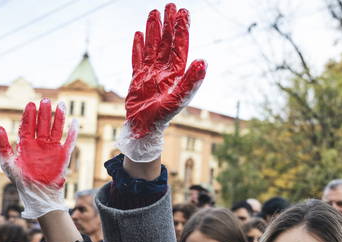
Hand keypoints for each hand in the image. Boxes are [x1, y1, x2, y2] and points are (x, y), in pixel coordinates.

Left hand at [0, 99, 77, 218]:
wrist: (37, 194)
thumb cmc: (21, 180)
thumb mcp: (7, 162)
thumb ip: (2, 145)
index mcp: (26, 144)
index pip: (28, 125)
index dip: (29, 115)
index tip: (30, 105)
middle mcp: (39, 144)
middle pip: (43, 124)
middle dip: (44, 112)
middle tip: (45, 100)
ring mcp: (52, 148)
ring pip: (56, 129)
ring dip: (58, 117)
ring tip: (60, 104)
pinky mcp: (63, 155)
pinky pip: (69, 142)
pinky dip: (73, 132)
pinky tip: (75, 122)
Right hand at [118, 3, 206, 162]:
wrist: (144, 128)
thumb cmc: (162, 116)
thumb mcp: (178, 99)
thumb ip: (190, 81)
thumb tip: (203, 62)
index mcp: (175, 73)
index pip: (179, 47)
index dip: (181, 30)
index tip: (183, 13)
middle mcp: (164, 70)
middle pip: (167, 43)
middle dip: (169, 25)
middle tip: (171, 5)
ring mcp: (150, 73)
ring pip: (152, 46)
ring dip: (153, 30)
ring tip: (154, 13)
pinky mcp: (138, 78)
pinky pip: (138, 59)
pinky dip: (138, 47)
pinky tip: (138, 35)